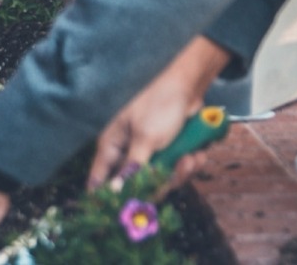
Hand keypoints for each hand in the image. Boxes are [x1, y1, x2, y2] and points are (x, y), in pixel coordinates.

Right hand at [88, 37, 230, 188]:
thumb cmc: (158, 104)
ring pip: (160, 180)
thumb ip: (132, 168)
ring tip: (191, 157)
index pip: (99, 179)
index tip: (121, 211)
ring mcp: (149, 153)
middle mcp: (128, 152)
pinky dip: (189, 163)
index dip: (107, 197)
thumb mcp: (145, 138)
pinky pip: (176, 170)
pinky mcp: (168, 151)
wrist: (188, 86)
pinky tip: (197, 152)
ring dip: (180, 171)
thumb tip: (115, 192)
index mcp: (113, 145)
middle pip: (137, 186)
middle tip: (177, 169)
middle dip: (161, 182)